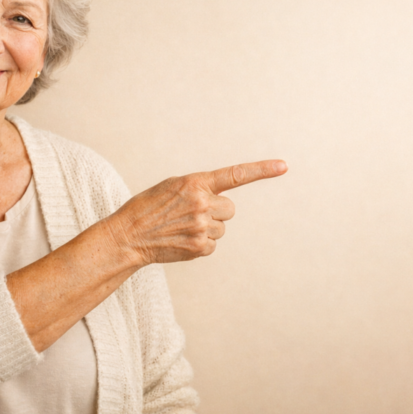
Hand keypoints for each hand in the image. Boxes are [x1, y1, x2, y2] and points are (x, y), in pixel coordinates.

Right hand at [106, 160, 287, 265]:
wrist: (129, 236)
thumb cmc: (149, 208)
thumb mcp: (172, 187)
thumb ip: (199, 188)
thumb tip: (221, 201)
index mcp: (195, 183)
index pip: (235, 175)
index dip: (261, 170)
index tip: (283, 166)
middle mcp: (202, 203)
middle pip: (230, 208)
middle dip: (216, 211)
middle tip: (191, 214)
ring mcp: (203, 227)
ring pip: (222, 227)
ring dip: (207, 227)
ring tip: (181, 227)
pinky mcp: (201, 247)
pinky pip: (214, 243)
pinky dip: (201, 243)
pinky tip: (181, 240)